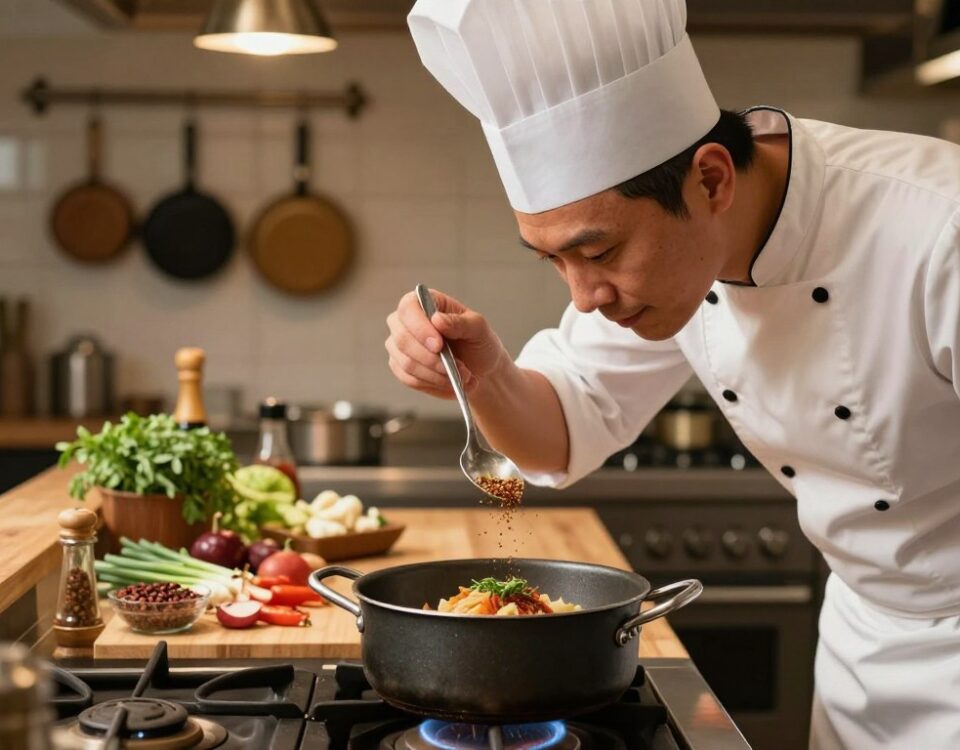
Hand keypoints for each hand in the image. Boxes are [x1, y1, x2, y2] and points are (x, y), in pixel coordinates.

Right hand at [385, 289, 507, 399]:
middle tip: (459, 368)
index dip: (420, 327)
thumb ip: (460, 323)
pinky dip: (433, 384)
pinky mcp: (400, 367)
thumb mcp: (478, 329)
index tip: (438, 346)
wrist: (480, 369)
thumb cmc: (478, 342)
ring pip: (407, 363)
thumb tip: (437, 319)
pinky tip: (451, 383)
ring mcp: (399, 346)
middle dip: (432, 359)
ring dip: (437, 375)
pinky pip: (410, 379)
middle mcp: (405, 322)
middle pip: (402, 339)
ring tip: (463, 377)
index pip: (408, 308)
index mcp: (424, 302)